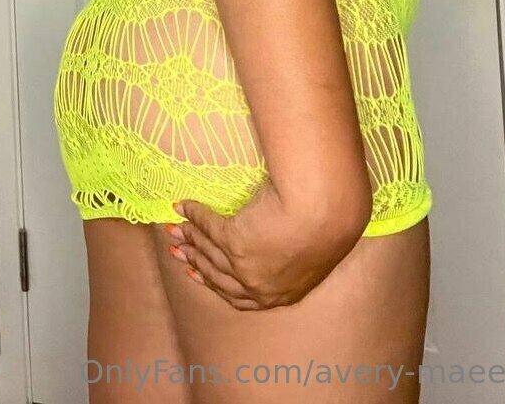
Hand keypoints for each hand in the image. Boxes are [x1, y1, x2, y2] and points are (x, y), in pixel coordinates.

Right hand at [164, 182, 370, 310]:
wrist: (328, 210)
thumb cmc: (329, 220)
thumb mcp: (312, 249)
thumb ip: (293, 255)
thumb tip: (279, 244)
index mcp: (281, 295)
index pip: (238, 297)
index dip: (215, 283)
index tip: (196, 272)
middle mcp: (259, 288)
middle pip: (218, 277)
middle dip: (195, 262)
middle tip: (177, 251)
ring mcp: (245, 267)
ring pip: (210, 253)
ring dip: (189, 240)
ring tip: (175, 230)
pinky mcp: (235, 242)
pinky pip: (208, 227)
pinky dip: (194, 215)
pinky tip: (183, 206)